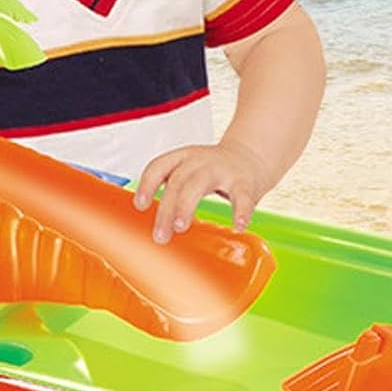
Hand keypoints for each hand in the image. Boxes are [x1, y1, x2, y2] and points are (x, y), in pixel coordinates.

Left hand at [133, 138, 268, 242]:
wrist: (251, 156)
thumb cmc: (212, 170)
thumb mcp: (187, 172)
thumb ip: (171, 192)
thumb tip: (153, 225)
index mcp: (182, 158)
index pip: (158, 166)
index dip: (147, 185)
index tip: (140, 205)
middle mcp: (199, 161)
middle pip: (177, 182)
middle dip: (166, 209)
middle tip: (160, 234)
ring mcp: (222, 170)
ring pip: (199, 184)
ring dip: (186, 206)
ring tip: (180, 227)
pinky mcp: (244, 181)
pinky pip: (242, 196)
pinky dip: (240, 211)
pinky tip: (238, 226)